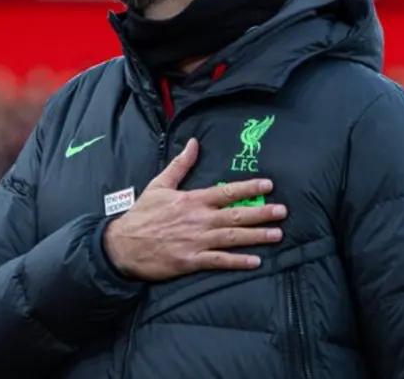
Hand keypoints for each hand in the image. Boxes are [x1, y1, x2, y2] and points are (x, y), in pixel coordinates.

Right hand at [103, 139, 285, 280]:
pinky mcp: (191, 261)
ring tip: (277, 234)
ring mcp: (196, 241)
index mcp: (192, 200)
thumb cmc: (141, 214)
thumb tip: (194, 143)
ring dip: (256, 236)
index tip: (268, 185)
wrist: (120, 246)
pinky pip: (219, 261)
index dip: (249, 187)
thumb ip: (180, 165)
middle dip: (261, 213)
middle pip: (236, 215)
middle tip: (282, 211)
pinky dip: (237, 262)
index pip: (226, 191)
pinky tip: (255, 261)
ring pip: (232, 237)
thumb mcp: (159, 185)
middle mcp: (198, 220)